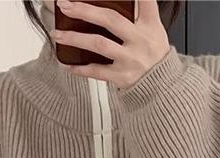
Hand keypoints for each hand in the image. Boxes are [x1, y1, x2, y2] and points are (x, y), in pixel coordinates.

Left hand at [49, 0, 169, 89]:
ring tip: (58, 34)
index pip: (144, 1)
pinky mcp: (122, 77)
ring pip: (99, 44)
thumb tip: (123, 0)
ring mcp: (130, 59)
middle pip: (111, 19)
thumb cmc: (152, 54)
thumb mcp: (154, 29)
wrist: (162, 86)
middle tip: (65, 6)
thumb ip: (140, 12)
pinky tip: (68, 64)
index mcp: (150, 24)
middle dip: (85, 11)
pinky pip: (97, 71)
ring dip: (75, 38)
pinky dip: (81, 69)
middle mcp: (140, 40)